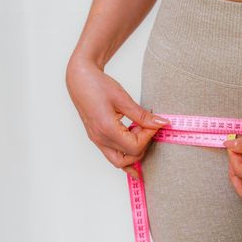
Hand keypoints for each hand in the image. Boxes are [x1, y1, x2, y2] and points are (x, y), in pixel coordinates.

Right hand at [66, 58, 169, 177]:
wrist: (80, 79)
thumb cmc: (97, 85)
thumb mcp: (123, 99)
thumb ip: (142, 116)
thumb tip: (161, 123)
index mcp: (107, 129)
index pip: (135, 146)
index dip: (148, 136)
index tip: (154, 123)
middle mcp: (100, 139)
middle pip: (129, 157)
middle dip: (143, 145)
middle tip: (147, 128)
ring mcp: (97, 140)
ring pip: (119, 162)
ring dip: (135, 153)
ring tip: (141, 135)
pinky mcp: (98, 138)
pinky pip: (112, 156)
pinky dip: (125, 158)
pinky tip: (135, 161)